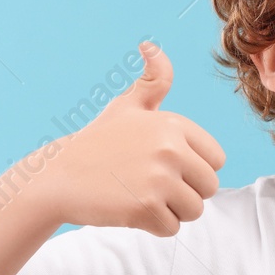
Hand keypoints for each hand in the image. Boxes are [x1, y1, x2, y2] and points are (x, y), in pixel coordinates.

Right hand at [40, 41, 225, 234]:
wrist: (56, 177)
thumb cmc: (97, 143)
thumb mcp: (126, 107)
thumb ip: (152, 81)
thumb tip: (151, 46)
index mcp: (173, 124)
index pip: (217, 160)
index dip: (195, 169)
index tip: (165, 166)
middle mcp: (170, 148)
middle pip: (209, 187)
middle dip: (186, 193)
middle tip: (152, 185)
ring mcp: (158, 178)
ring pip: (194, 211)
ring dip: (171, 211)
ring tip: (141, 196)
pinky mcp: (145, 207)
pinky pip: (171, 228)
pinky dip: (154, 226)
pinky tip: (130, 209)